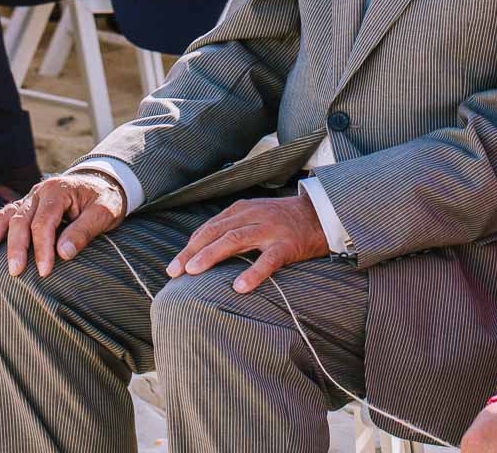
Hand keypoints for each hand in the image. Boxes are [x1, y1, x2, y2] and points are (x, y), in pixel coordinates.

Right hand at [0, 170, 126, 277]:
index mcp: (57, 190)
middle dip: (16, 248)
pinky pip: (0, 217)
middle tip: (16, 273)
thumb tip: (63, 254)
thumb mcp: (104, 213)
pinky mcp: (24, 208)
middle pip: (20, 220)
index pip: (43, 222)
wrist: (102, 185)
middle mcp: (38, 192)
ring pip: (3, 216)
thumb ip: (84, 231)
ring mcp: (28, 199)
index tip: (44, 271)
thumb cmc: (104, 201)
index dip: (42, 248)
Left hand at [166, 193, 330, 293]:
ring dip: (211, 255)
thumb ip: (234, 226)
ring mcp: (271, 230)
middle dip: (193, 251)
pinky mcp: (287, 245)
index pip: (210, 227)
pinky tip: (239, 287)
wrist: (322, 216)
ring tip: (194, 272)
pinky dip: (253, 273)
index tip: (175, 264)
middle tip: (175, 271)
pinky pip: (269, 260)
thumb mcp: (257, 216)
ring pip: (235, 239)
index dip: (191, 245)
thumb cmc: (284, 221)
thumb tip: (204, 249)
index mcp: (244, 209)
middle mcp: (254, 216)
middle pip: (217, 232)